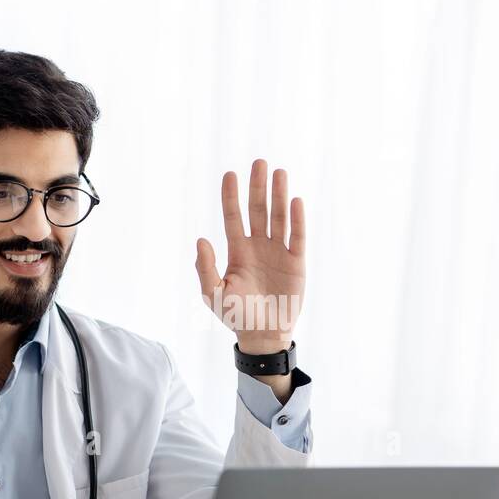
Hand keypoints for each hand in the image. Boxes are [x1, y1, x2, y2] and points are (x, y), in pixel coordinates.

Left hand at [195, 159, 305, 354]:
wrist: (262, 336)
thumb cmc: (236, 316)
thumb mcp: (213, 294)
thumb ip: (205, 268)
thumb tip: (201, 240)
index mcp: (238, 251)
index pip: (233, 216)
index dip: (231, 195)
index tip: (230, 174)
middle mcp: (258, 246)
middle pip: (258, 210)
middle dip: (258, 187)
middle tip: (259, 163)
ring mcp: (279, 252)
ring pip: (279, 217)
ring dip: (279, 196)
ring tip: (279, 173)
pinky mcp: (296, 262)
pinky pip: (297, 236)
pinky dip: (297, 219)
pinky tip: (295, 201)